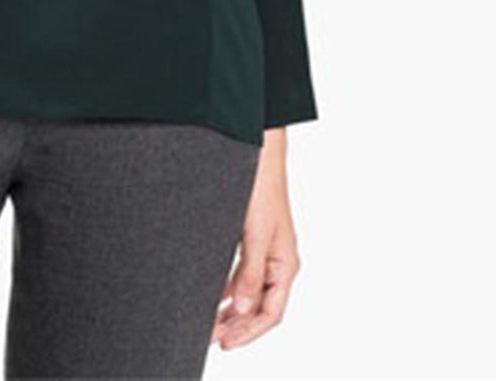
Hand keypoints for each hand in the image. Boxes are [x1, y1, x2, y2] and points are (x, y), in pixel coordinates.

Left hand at [212, 128, 302, 348]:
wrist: (258, 153)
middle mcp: (278, 261)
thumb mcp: (255, 234)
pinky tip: (214, 295)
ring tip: (210, 324)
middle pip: (260, 307)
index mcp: (285, 264)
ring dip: (232, 310)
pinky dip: (230, 289)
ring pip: (251, 292)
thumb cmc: (262, 188)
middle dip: (237, 326)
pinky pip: (244, 275)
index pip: (270, 313)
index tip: (224, 342)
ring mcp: (267, 251)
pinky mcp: (254, 239)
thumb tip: (242, 309)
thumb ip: (250, 273)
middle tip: (210, 338)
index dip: (248, 332)